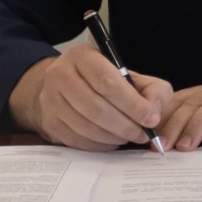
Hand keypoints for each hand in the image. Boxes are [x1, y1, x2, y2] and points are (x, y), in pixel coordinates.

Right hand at [8, 45, 171, 151]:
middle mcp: (60, 75)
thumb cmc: (106, 80)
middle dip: (125, 125)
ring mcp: (50, 100)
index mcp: (83, 57)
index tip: (151, 119)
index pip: (108, 83)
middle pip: (96, 108)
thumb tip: (153, 111)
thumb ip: (152, 88)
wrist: (66, 85)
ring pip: (85, 127)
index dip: (132, 104)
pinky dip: (99, 145)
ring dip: (113, 137)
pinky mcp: (48, 122)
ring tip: (130, 137)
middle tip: (143, 134)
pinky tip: (113, 141)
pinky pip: (76, 140)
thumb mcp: (131, 74)